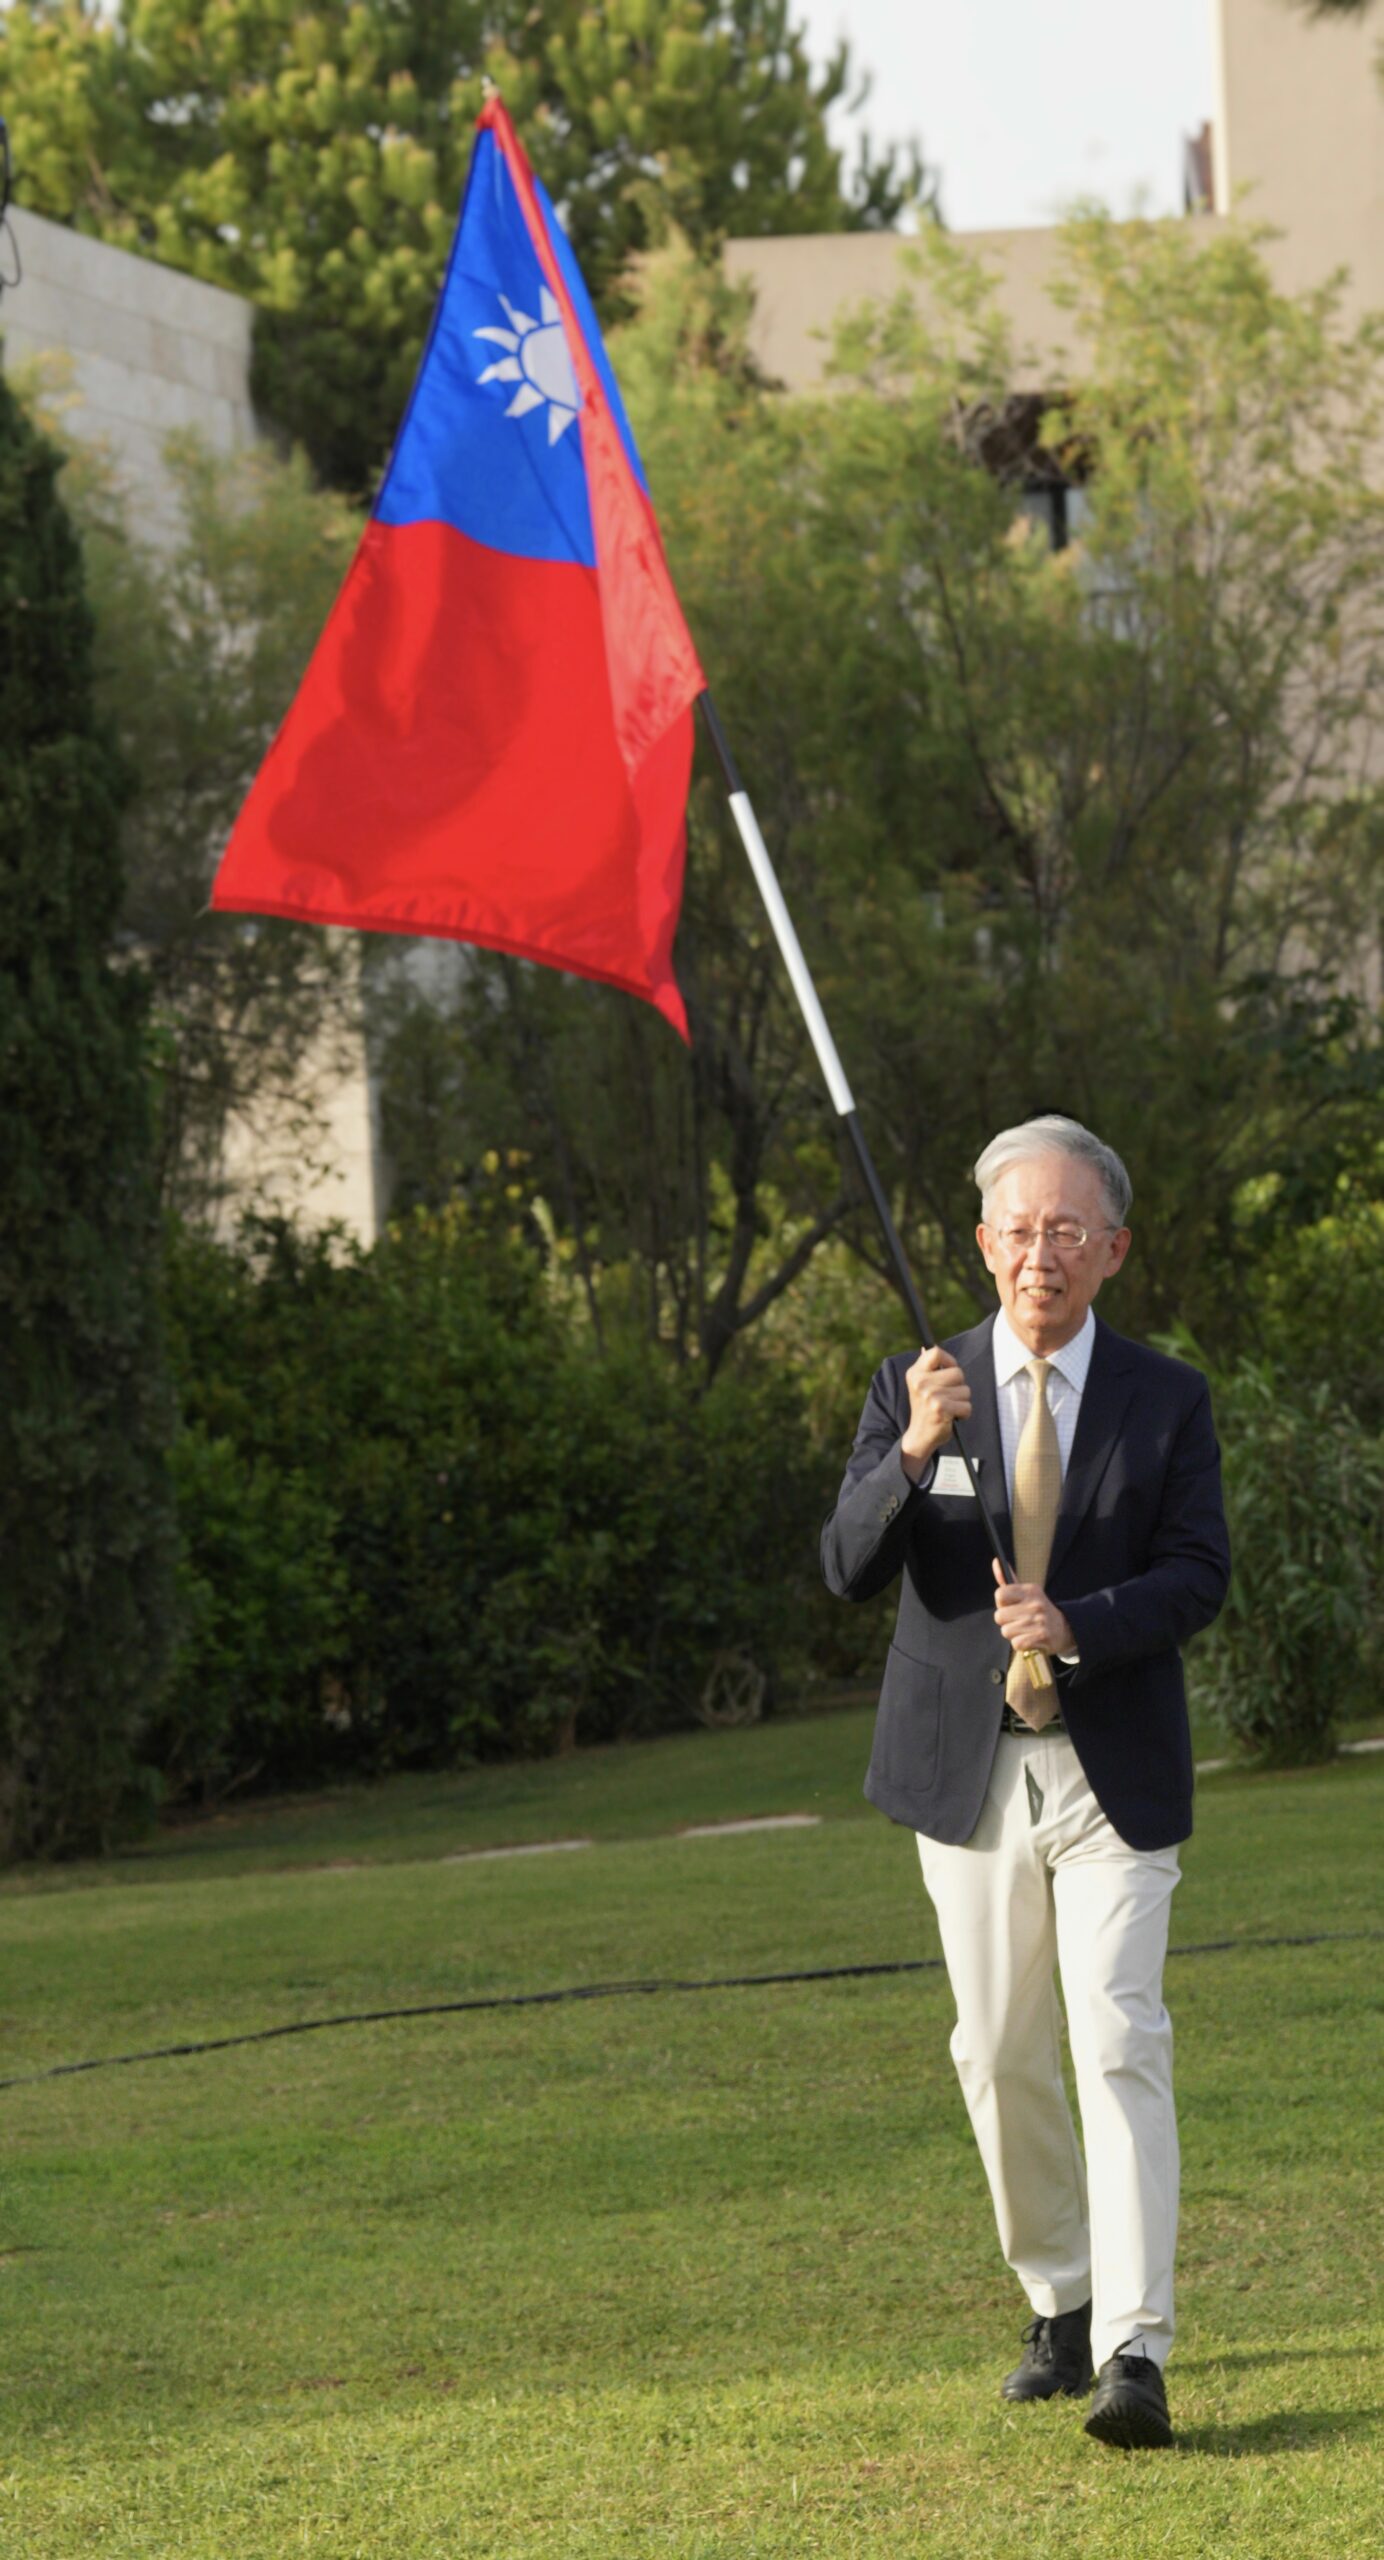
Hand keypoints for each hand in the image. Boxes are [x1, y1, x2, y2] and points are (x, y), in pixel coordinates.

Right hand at [900, 1345, 971, 1478]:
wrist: (919, 1436)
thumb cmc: (925, 1408)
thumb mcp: (920, 1385)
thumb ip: (928, 1368)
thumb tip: (930, 1347)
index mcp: (914, 1373)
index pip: (936, 1352)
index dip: (949, 1360)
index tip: (948, 1371)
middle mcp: (920, 1383)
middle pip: (958, 1372)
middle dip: (959, 1385)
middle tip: (948, 1396)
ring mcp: (930, 1395)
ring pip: (965, 1390)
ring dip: (961, 1401)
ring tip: (949, 1408)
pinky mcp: (940, 1409)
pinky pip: (966, 1405)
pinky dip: (964, 1413)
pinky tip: (952, 1417)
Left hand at [992, 1559, 1074, 1656]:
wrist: (1066, 1628)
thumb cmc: (1039, 1610)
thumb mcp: (1027, 1593)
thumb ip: (1008, 1580)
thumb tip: (996, 1561)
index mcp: (1031, 1590)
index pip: (1000, 1594)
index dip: (1002, 1603)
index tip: (1010, 1605)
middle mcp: (1035, 1604)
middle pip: (999, 1616)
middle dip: (1006, 1621)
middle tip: (1019, 1620)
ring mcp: (1039, 1621)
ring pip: (1006, 1631)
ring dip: (1013, 1634)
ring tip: (1025, 1630)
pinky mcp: (1041, 1637)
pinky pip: (1015, 1643)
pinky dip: (1020, 1644)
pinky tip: (1030, 1638)